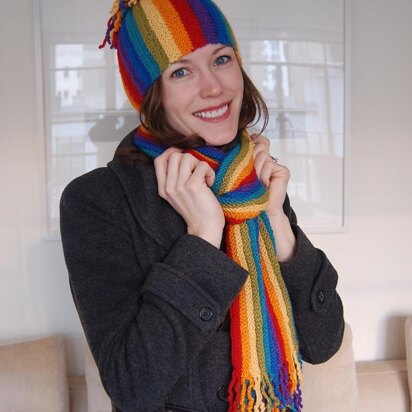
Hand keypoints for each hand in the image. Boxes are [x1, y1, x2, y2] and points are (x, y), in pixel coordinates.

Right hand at [154, 148, 224, 247]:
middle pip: (174, 155)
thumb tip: (180, 156)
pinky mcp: (193, 186)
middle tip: (197, 173)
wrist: (205, 228)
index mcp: (163, 189)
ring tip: (204, 178)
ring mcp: (180, 186)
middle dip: (189, 159)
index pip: (159, 160)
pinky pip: (202, 165)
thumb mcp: (178, 195)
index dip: (171, 152)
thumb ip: (174, 179)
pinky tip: (210, 183)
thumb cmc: (196, 210)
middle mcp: (169, 187)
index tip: (184, 158)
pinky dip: (210, 172)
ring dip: (199, 165)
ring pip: (187, 157)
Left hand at [252, 134, 295, 261]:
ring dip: (256, 170)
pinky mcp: (283, 171)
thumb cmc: (243, 194)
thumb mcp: (238, 172)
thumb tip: (244, 137)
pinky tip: (264, 186)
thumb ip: (241, 155)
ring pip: (262, 155)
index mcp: (256, 158)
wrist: (255, 212)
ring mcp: (275, 165)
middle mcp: (266, 160)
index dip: (250, 142)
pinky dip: (264, 175)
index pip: (256, 140)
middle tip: (250, 175)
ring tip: (256, 183)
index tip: (243, 151)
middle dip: (250, 159)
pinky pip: (269, 164)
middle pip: (258, 145)